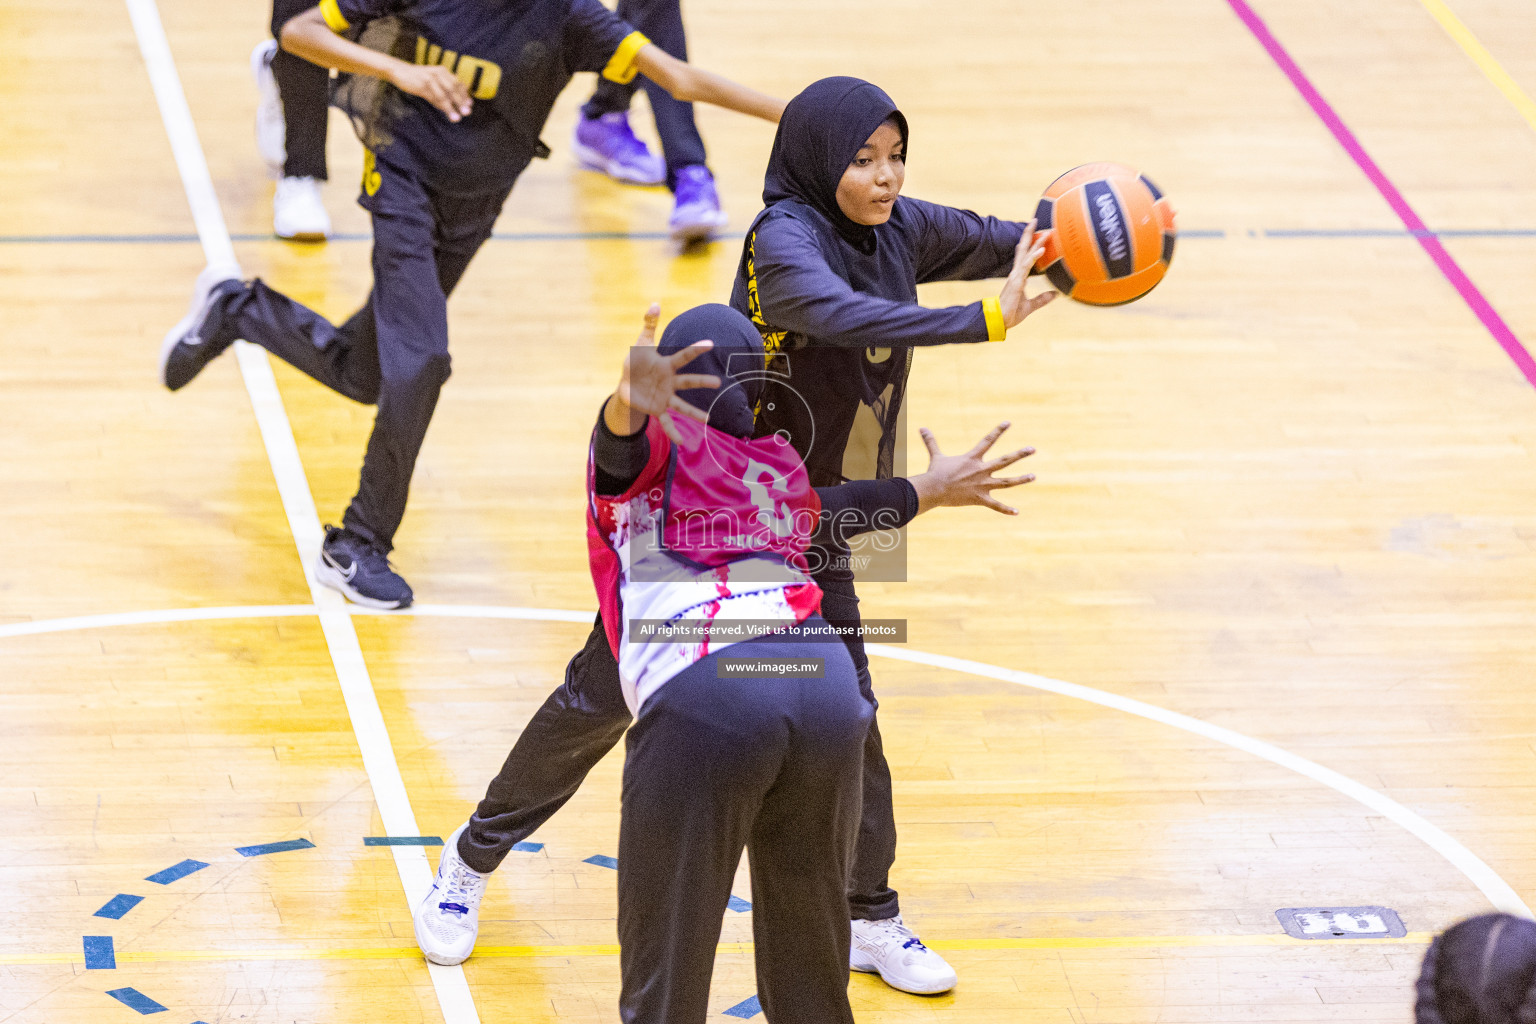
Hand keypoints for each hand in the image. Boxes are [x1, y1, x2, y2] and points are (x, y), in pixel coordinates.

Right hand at [388, 62, 472, 121]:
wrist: (400, 71)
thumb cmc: (418, 78)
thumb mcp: (433, 81)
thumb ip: (443, 90)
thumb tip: (455, 106)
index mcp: (443, 71)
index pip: (457, 83)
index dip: (464, 94)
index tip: (470, 104)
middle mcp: (438, 73)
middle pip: (453, 89)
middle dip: (461, 101)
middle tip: (467, 112)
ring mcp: (430, 78)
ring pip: (444, 95)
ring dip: (451, 108)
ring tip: (457, 118)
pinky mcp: (422, 85)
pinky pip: (434, 97)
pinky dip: (441, 106)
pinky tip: (446, 113)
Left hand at [606, 304, 720, 443]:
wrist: (627, 385)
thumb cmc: (637, 364)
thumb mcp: (641, 344)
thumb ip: (649, 324)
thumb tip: (655, 303)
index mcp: (667, 365)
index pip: (683, 356)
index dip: (695, 350)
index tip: (710, 344)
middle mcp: (670, 382)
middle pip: (688, 381)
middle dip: (702, 382)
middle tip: (718, 383)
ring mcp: (665, 398)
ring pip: (683, 406)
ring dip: (695, 413)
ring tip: (708, 419)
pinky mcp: (658, 410)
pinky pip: (668, 422)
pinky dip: (674, 432)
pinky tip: (682, 443)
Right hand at [908, 422, 1034, 515]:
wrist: (933, 490)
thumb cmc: (935, 473)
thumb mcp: (936, 456)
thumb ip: (931, 442)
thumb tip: (921, 428)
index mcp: (972, 458)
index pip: (988, 441)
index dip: (998, 431)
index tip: (1009, 422)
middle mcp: (981, 470)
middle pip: (1005, 460)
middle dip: (1020, 454)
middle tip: (1033, 449)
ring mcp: (982, 485)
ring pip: (1006, 482)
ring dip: (1021, 479)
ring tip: (1034, 476)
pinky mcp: (980, 498)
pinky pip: (996, 505)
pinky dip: (1006, 509)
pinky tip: (1017, 512)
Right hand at [998, 219, 1057, 329]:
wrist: (1000, 321)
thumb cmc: (1011, 314)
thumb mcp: (1031, 306)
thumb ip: (1043, 299)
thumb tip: (1056, 294)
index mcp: (1019, 277)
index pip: (1025, 255)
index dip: (1031, 244)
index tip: (1038, 232)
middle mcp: (1016, 273)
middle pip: (1024, 249)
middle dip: (1029, 234)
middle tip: (1035, 220)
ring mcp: (1016, 276)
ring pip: (1026, 254)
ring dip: (1035, 241)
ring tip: (1045, 231)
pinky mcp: (1016, 281)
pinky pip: (1026, 266)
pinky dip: (1034, 256)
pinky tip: (1042, 249)